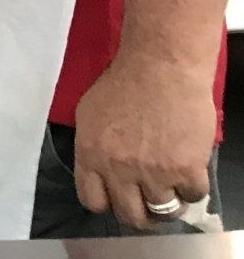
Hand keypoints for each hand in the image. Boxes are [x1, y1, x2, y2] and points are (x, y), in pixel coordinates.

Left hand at [72, 54, 214, 229]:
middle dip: (141, 214)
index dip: (108, 202)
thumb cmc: (123, 82)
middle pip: (130, 216)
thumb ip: (92, 146)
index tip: (119, 197)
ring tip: (171, 186)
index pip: (92, 201)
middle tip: (149, 203)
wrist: (160, 66)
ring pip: (163, 212)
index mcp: (90, 154)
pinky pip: (193, 196)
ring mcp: (153, 172)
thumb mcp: (89, 114)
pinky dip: (193, 187)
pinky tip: (189, 170)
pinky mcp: (185, 169)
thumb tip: (98, 170)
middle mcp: (118, 168)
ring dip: (169, 202)